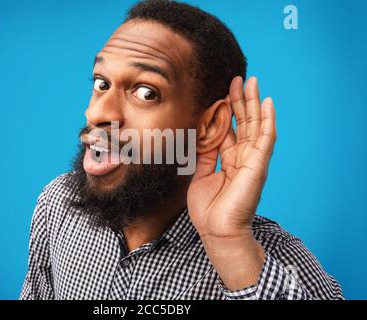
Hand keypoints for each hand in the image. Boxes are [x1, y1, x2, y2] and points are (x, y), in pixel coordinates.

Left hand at [187, 76, 275, 289]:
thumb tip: (202, 134)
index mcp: (229, 160)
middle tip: (238, 79)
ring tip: (251, 82)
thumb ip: (204, 154)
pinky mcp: (258, 165)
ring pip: (255, 125)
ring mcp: (253, 160)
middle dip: (240, 101)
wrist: (216, 231)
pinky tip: (267, 102)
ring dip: (253, 103)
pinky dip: (267, 119)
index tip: (222, 92)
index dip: (227, 111)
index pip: (230, 129)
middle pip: (244, 123)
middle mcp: (243, 157)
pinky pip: (266, 138)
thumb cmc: (208, 209)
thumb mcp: (200, 175)